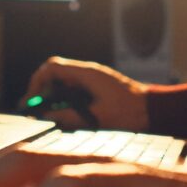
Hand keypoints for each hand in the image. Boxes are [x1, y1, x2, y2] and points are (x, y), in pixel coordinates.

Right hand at [21, 57, 149, 131]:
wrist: (155, 111)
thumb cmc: (131, 112)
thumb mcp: (98, 118)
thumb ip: (70, 117)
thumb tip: (47, 117)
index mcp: (87, 74)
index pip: (52, 68)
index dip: (37, 82)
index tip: (31, 101)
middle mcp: (88, 74)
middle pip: (54, 75)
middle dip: (42, 92)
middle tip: (34, 111)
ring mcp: (92, 81)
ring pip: (63, 85)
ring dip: (54, 99)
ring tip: (48, 117)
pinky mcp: (97, 90)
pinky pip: (74, 92)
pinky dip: (65, 103)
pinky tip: (65, 117)